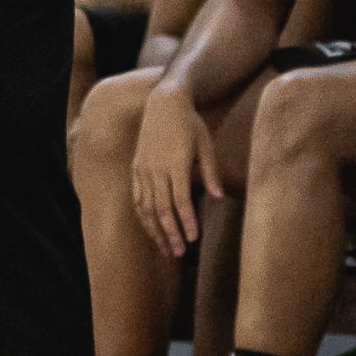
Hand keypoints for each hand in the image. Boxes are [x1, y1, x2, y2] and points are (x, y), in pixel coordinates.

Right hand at [131, 87, 220, 258]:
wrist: (162, 102)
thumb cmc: (190, 123)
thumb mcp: (206, 144)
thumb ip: (210, 172)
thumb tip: (219, 198)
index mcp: (175, 163)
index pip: (180, 200)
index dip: (186, 222)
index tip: (193, 239)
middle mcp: (156, 168)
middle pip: (161, 208)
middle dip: (170, 233)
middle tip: (179, 253)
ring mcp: (143, 168)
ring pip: (146, 206)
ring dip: (155, 229)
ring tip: (165, 248)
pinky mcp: (137, 167)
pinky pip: (138, 197)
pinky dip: (143, 215)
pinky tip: (150, 228)